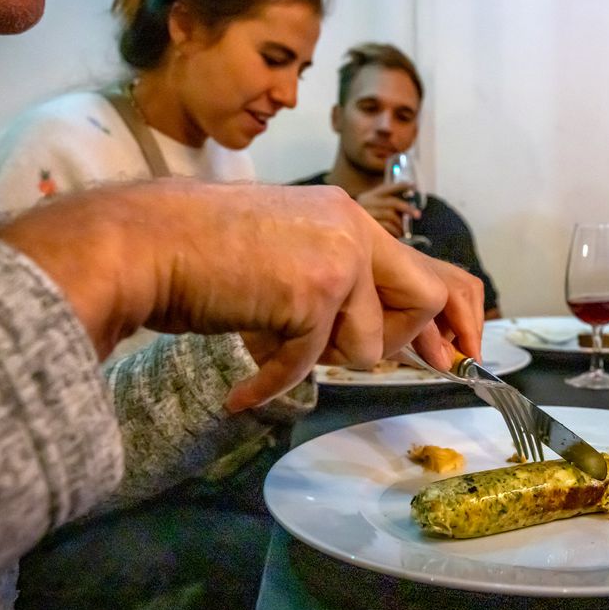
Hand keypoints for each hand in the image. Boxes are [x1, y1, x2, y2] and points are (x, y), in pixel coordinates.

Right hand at [0, 181, 481, 410]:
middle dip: (401, 343)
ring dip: (319, 358)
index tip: (463, 353)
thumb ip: (335, 288)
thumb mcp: (287, 257)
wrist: (144, 243)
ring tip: (269, 340)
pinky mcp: (311, 295)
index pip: (428, 269)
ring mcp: (336, 260)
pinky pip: (310, 366)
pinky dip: (272, 383)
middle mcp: (352, 231)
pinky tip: (244, 390)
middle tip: (362, 362)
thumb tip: (378, 348)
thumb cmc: (200, 253)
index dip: (455, 315)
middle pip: (424, 300)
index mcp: (347, 219)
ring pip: (367, 346)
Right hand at [356, 181, 420, 237]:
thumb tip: (408, 205)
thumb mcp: (373, 209)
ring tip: (403, 230)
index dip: (401, 186)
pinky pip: (387, 227)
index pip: (387, 188)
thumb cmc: (366, 222)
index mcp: (370, 196)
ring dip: (400, 224)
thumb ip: (387, 205)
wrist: (348, 233)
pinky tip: (397, 234)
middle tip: (417, 215)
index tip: (413, 186)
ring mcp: (367, 214)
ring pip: (391, 215)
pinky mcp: (368, 227)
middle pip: (392, 202)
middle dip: (407, 208)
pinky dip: (395, 231)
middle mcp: (367, 202)